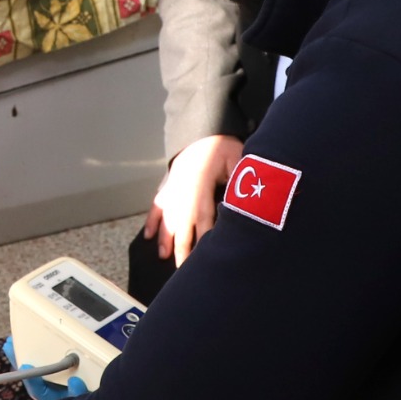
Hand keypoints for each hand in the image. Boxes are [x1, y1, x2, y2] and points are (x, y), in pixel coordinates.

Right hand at [144, 135, 240, 263]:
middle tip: (183, 270)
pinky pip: (156, 206)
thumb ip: (242, 182)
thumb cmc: (223, 146)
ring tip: (164, 257)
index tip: (205, 258)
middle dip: (182, 248)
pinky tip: (149, 236)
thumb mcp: (238, 160)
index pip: (203, 218)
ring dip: (165, 238)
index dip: (204, 239)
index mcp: (201, 185)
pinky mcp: (167, 186)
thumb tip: (251, 202)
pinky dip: (152, 221)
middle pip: (181, 224)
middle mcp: (183, 190)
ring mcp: (172, 188)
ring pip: (166, 218)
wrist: (203, 129)